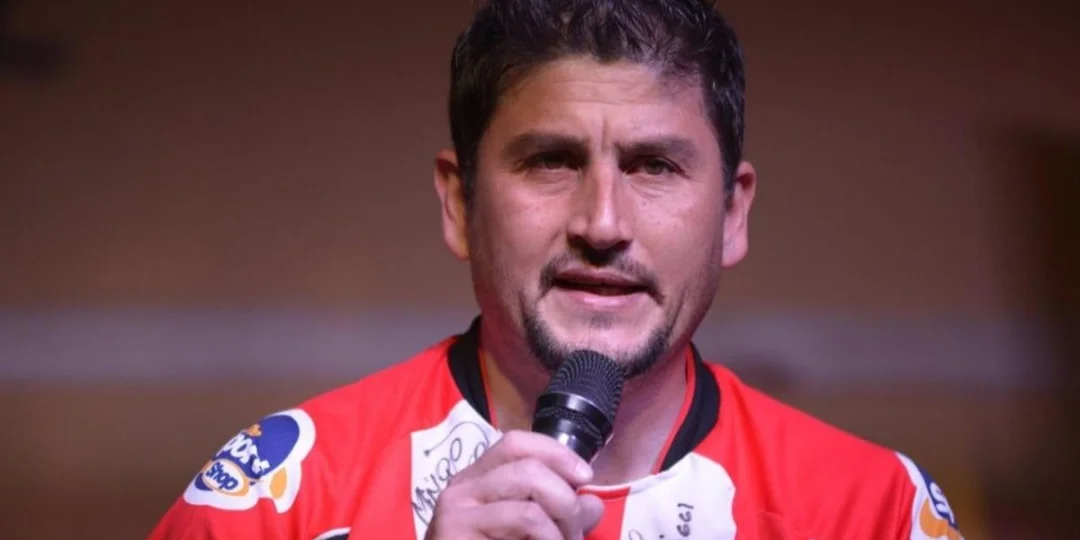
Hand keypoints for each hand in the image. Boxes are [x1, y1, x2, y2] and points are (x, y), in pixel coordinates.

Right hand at [424, 430, 604, 539]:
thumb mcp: (531, 535)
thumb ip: (563, 517)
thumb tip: (592, 502)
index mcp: (477, 480)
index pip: (516, 443)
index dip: (556, 454)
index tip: (585, 477)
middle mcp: (462, 489)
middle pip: (527, 468)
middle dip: (565, 499)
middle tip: (575, 532)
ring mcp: (456, 514)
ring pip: (529, 502)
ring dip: (561, 527)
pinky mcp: (456, 534)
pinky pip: (524, 522)